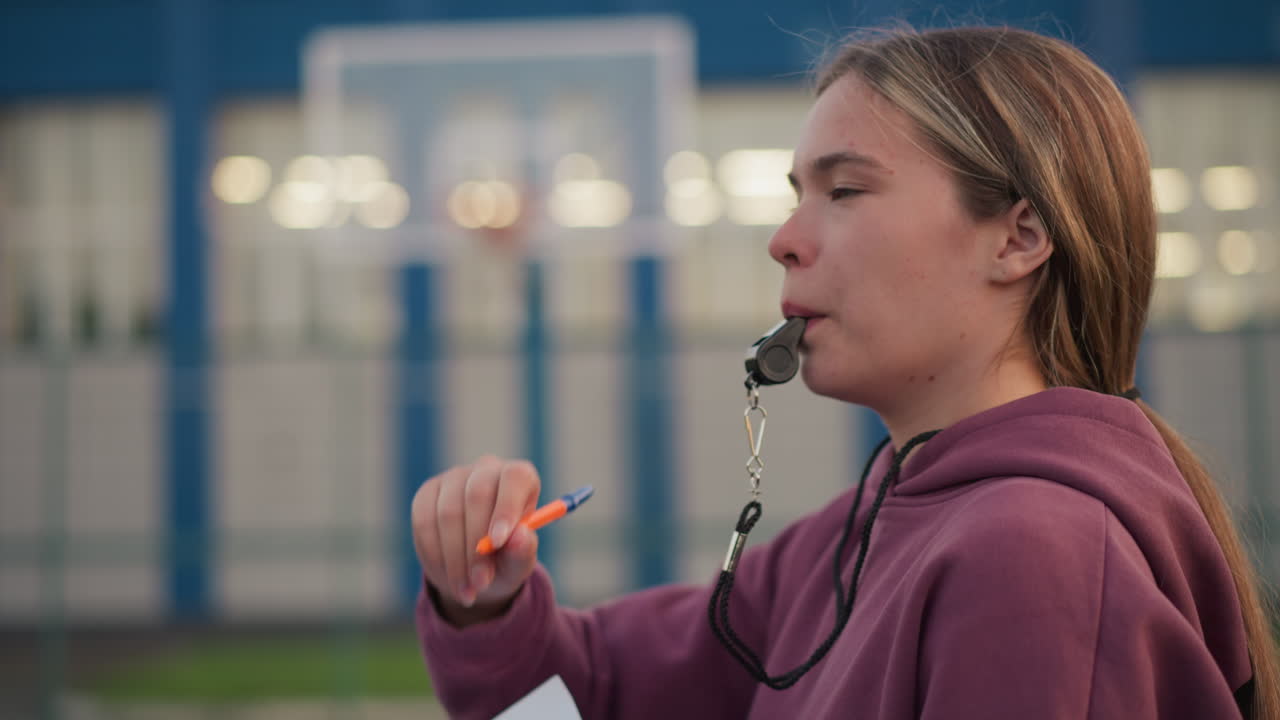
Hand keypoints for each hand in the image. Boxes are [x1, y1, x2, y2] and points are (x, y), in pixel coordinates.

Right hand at [411, 456, 540, 626]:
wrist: (477, 569)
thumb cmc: (507, 559)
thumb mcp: (520, 562)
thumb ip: (523, 550)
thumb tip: (520, 537)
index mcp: (520, 478)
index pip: (514, 478)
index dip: (506, 508)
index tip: (498, 542)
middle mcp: (487, 469)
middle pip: (477, 495)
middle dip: (476, 546)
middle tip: (481, 582)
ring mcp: (454, 478)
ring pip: (448, 513)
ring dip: (455, 559)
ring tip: (467, 590)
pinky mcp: (427, 493)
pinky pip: (425, 522)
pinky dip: (434, 555)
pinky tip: (447, 578)